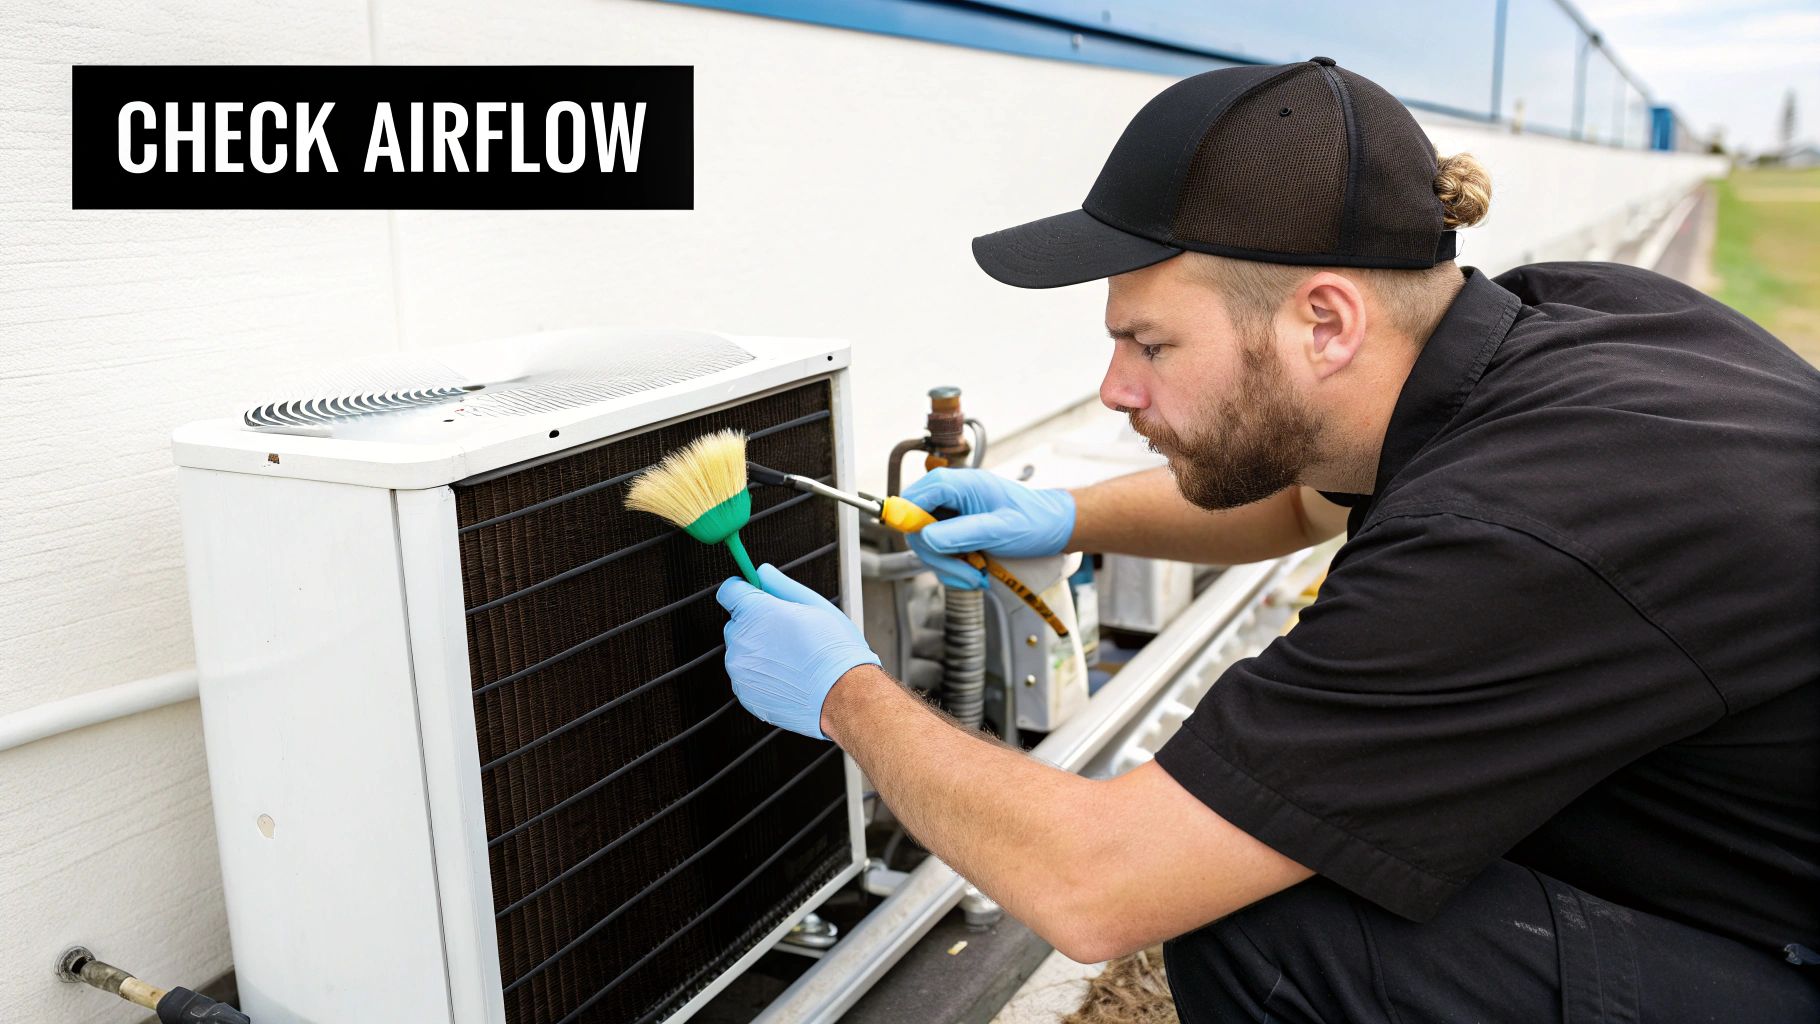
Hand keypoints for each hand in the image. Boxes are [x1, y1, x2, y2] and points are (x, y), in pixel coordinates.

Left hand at [716, 562, 880, 739]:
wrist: (844, 695)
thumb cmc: (834, 650)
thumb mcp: (814, 605)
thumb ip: (781, 585)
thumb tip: (763, 572)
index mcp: (756, 612)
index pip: (730, 591)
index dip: (745, 591)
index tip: (756, 596)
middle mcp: (741, 640)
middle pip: (737, 623)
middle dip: (756, 624)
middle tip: (789, 633)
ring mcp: (740, 670)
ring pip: (742, 652)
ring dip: (759, 652)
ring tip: (793, 660)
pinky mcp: (745, 694)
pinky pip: (747, 678)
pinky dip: (762, 677)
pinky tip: (789, 678)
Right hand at [899, 468, 1076, 588]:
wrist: (1053, 529)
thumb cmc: (1034, 521)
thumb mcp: (999, 529)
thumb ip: (960, 532)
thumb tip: (924, 537)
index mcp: (957, 483)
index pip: (913, 499)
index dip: (912, 523)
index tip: (928, 547)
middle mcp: (949, 496)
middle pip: (915, 527)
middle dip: (937, 556)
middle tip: (967, 571)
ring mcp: (950, 514)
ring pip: (926, 545)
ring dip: (948, 566)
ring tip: (978, 574)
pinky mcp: (954, 531)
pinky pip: (939, 553)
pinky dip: (953, 568)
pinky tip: (975, 572)